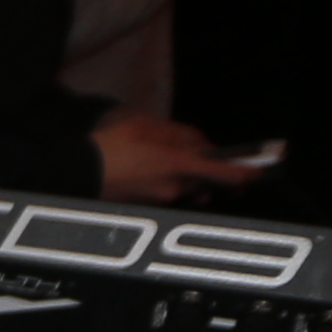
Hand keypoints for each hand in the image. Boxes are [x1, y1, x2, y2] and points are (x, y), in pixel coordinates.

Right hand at [92, 113, 255, 202]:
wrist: (72, 170)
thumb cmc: (106, 144)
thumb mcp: (147, 124)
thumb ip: (181, 133)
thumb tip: (203, 144)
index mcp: (178, 165)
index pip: (227, 174)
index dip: (247, 173)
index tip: (259, 171)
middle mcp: (174, 189)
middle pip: (206, 183)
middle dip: (207, 171)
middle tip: (199, 156)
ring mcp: (159, 201)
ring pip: (186, 189)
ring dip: (186, 178)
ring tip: (166, 161)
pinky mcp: (144, 207)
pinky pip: (167, 194)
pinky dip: (166, 183)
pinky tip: (147, 169)